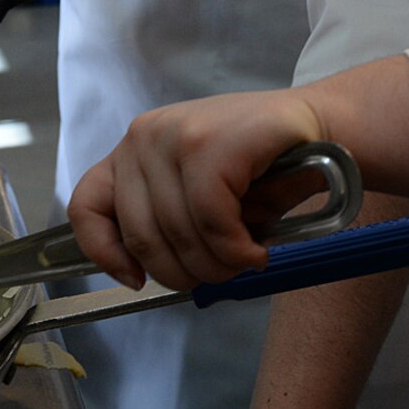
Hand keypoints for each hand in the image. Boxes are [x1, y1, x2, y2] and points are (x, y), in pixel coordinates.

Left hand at [67, 88, 329, 291]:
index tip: (136, 280)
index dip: (104, 252)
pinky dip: (236, 250)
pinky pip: (211, 221)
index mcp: (134, 152)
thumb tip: (137, 273)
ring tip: (245, 259)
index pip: (85, 204)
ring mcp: (177, 135)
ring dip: (218, 266)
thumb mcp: (198, 198)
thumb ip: (163, 223)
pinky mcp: (213, 142)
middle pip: (140, 236)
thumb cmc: (262, 171)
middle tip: (221, 274)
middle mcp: (144, 137)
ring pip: (179, 233)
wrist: (323, 128)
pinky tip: (256, 250)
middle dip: (183, 273)